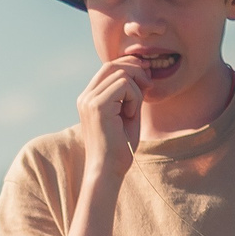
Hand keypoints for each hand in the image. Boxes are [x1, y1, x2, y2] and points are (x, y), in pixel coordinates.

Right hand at [74, 57, 145, 178]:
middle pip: (112, 65)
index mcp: (89, 98)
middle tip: (149, 85)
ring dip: (136, 90)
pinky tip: (130, 116)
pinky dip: (134, 98)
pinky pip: (124, 85)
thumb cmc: (119, 148)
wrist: (108, 170)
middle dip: (135, 70)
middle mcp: (85, 97)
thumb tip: (141, 70)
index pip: (108, 68)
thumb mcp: (128, 113)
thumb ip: (131, 93)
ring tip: (134, 112)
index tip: (146, 79)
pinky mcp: (96, 105)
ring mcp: (89, 100)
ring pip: (121, 74)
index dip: (130, 67)